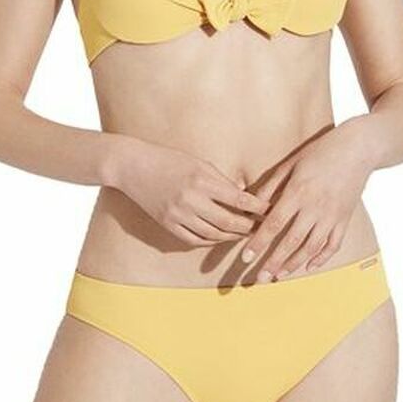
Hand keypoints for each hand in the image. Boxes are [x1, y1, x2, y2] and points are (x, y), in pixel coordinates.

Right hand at [115, 139, 268, 246]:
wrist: (132, 166)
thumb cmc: (168, 159)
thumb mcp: (198, 163)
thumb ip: (220, 181)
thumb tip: (243, 196)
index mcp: (201, 180)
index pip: (237, 198)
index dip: (257, 207)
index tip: (269, 210)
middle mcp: (190, 199)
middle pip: (228, 221)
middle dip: (248, 227)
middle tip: (261, 228)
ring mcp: (177, 214)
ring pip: (213, 235)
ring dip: (231, 236)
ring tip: (244, 234)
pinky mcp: (167, 224)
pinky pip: (194, 240)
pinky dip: (210, 241)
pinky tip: (220, 237)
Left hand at [242, 123, 372, 279]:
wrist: (358, 148)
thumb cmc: (320, 152)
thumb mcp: (291, 164)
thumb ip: (270, 185)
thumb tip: (250, 204)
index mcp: (298, 192)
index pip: (274, 224)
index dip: (258, 243)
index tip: (246, 258)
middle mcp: (315, 207)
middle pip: (290, 241)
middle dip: (273, 262)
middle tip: (259, 279)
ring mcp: (332, 215)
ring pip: (311, 247)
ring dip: (293, 264)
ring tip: (279, 275)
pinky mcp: (345, 219)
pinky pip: (333, 244)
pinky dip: (320, 258)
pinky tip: (308, 266)